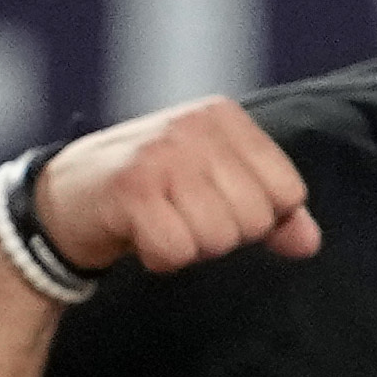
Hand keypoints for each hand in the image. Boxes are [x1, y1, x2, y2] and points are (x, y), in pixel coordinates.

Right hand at [33, 96, 319, 279]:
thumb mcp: (215, 188)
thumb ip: (271, 212)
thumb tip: (310, 242)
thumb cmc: (151, 193)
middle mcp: (195, 127)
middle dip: (221, 236)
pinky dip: (159, 258)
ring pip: (219, 238)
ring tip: (160, 223)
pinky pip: (177, 251)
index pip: (288, 192)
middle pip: (255, 219)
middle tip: (180, 218)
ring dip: (188, 247)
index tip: (214, 207)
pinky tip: (139, 236)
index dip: (258, 219)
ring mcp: (162, 154)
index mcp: (223, 117)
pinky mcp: (132, 189)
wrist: (65, 199)